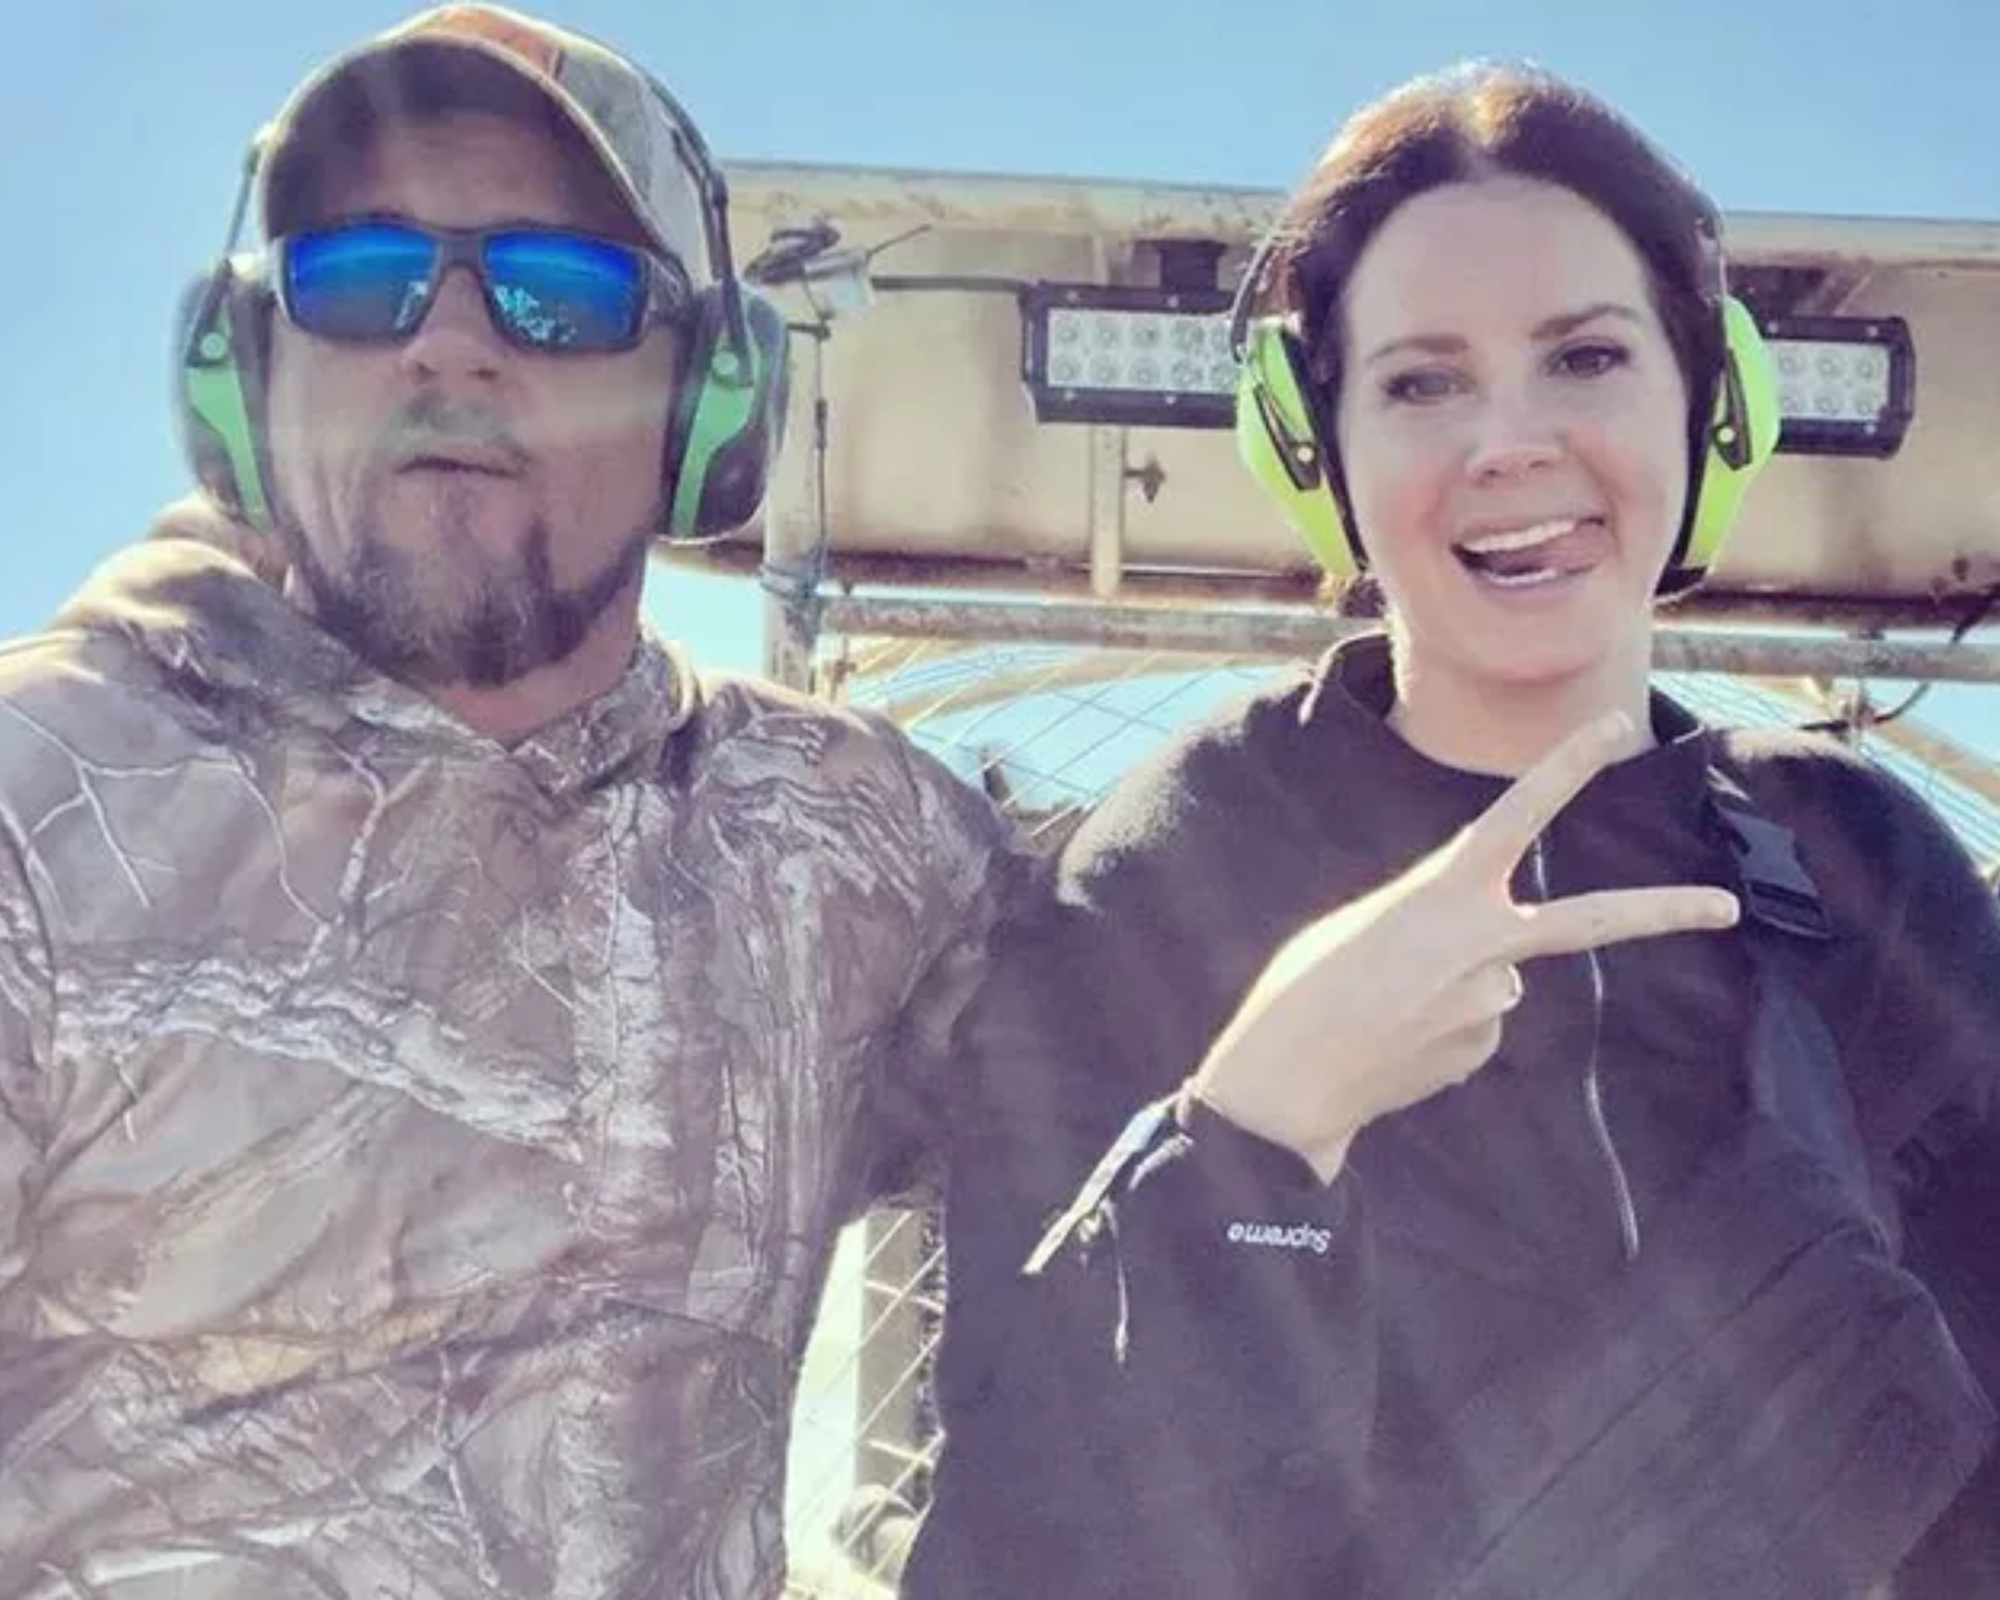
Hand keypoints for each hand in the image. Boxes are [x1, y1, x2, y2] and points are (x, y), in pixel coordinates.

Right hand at [1188, 712, 1740, 1180]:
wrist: (1287, 1083)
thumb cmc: (1305, 990)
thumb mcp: (1364, 924)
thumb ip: (1438, 928)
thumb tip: (1504, 978)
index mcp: (1441, 891)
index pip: (1519, 813)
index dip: (1568, 765)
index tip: (1615, 726)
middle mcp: (1483, 944)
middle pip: (1591, 920)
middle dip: (1664, 912)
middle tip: (1728, 907)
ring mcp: (1492, 1004)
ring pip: (1494, 982)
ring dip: (1453, 991)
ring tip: (1387, 1010)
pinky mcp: (1482, 1050)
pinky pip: (1474, 1026)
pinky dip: (1441, 1029)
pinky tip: (1398, 1042)